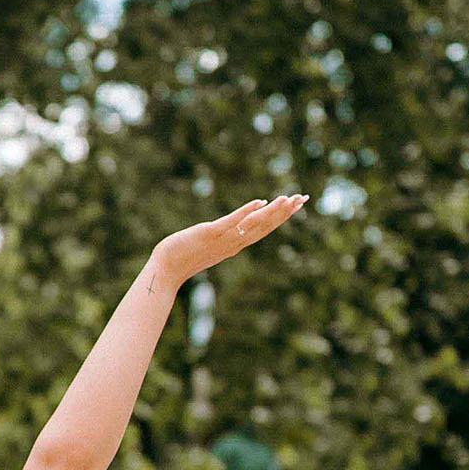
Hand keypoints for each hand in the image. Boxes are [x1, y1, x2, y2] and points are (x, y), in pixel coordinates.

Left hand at [149, 194, 306, 284]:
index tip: (296, 205)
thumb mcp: (208, 245)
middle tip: (303, 199)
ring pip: (252, 224)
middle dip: (284, 212)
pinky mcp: (209, 233)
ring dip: (271, 212)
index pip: (262, 229)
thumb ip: (221, 236)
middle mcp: (232, 243)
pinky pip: (231, 222)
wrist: (165, 270)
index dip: (280, 217)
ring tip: (288, 199)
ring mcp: (222, 239)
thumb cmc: (182, 257)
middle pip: (264, 226)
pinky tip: (259, 202)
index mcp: (234, 245)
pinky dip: (246, 212)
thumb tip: (227, 227)